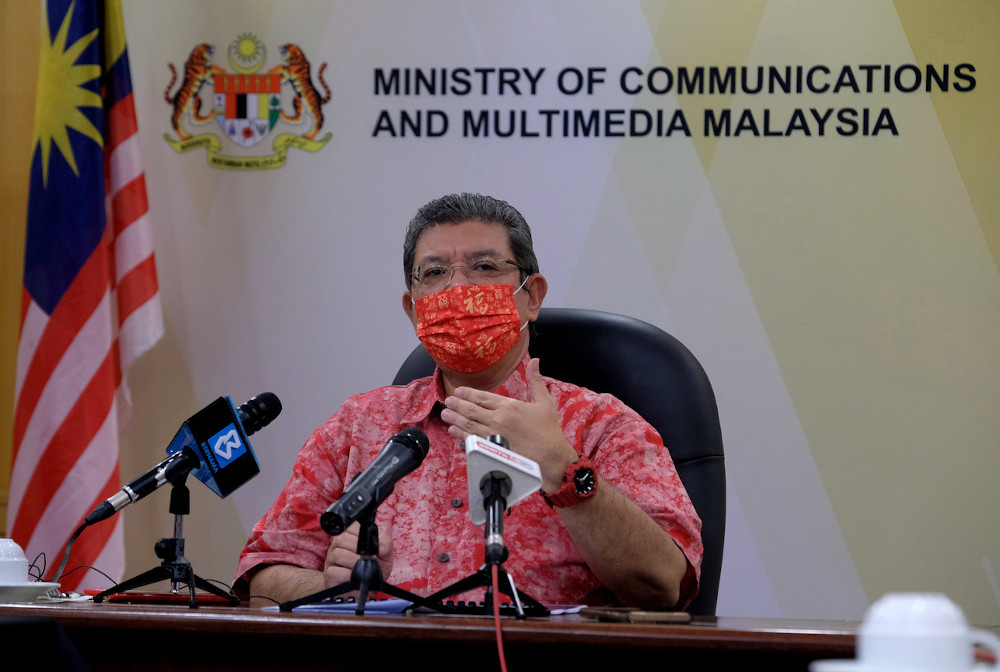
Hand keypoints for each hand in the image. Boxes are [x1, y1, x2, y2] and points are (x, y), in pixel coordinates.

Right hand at [322, 521, 393, 588]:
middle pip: (341, 539)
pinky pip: (334, 571)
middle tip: (368, 558)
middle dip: (358, 548)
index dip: (359, 532)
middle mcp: (337, 547)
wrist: (367, 590)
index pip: (349, 526)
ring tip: (362, 568)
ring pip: (337, 554)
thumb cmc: (373, 569)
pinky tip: (354, 578)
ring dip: (354, 561)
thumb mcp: (384, 555)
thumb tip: (381, 547)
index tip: (368, 543)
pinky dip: (347, 575)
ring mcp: (331, 561)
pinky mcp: (329, 576)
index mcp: (349, 537)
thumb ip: (385, 544)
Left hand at [441, 358, 576, 490]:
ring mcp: (492, 435)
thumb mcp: (545, 402)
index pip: (482, 397)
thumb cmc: (549, 430)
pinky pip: (471, 440)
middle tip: (447, 401)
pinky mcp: (491, 450)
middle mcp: (497, 419)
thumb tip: (534, 360)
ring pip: (468, 425)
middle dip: (457, 405)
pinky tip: (453, 431)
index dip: (468, 393)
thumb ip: (536, 381)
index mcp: (509, 406)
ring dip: (455, 418)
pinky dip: (460, 435)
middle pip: (471, 410)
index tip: (458, 391)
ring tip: (445, 413)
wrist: (551, 457)